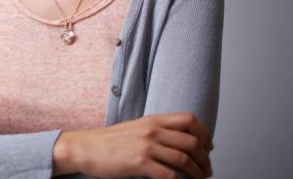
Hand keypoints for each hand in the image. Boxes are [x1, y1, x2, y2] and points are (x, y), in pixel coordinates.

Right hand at [53, 112, 213, 178]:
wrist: (84, 148)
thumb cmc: (107, 142)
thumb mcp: (134, 128)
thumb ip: (155, 130)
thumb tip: (177, 141)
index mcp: (152, 120)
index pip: (189, 119)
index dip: (204, 133)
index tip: (208, 146)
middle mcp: (152, 130)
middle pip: (192, 141)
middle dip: (205, 158)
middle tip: (207, 169)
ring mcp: (146, 146)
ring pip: (184, 159)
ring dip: (197, 172)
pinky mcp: (139, 163)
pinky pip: (169, 175)